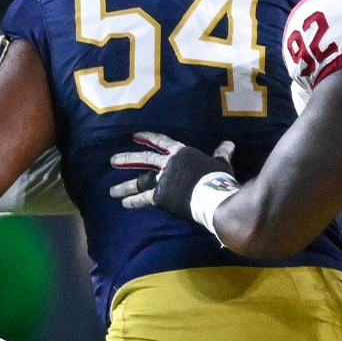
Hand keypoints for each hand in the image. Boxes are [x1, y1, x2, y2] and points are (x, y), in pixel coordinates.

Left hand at [110, 131, 236, 220]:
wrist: (212, 194)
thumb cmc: (218, 176)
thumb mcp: (221, 162)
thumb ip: (221, 153)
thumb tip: (229, 144)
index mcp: (181, 153)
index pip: (162, 142)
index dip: (149, 138)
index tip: (136, 136)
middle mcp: (168, 164)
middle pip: (144, 160)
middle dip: (128, 160)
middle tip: (113, 161)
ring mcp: (162, 180)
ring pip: (140, 181)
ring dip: (125, 186)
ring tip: (112, 191)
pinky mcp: (160, 196)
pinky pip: (145, 199)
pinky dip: (134, 201)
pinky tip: (124, 204)